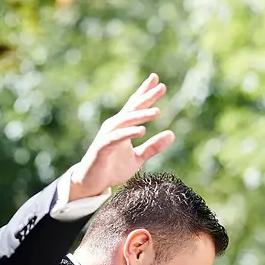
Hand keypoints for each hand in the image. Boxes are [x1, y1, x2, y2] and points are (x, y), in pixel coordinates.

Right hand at [67, 73, 174, 200]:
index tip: (159, 82)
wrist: (91, 183)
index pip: (135, 107)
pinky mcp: (102, 148)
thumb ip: (153, 147)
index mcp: (122, 127)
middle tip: (162, 87)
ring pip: (125, 121)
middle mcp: (114, 127)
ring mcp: (107, 136)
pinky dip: (128, 133)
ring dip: (141, 115)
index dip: (146, 94)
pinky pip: (116, 138)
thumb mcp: (137, 158)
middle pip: (132, 109)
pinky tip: (141, 131)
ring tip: (157, 112)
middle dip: (146, 97)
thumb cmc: (112, 169)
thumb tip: (172, 134)